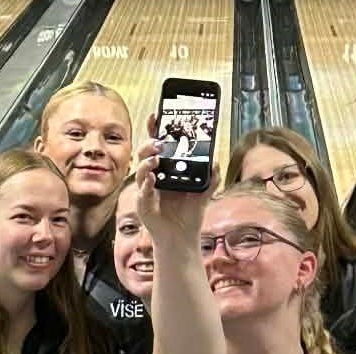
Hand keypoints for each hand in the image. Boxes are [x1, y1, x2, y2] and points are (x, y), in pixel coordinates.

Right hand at [134, 113, 217, 243]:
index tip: (157, 115)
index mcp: (165, 169)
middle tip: (160, 141)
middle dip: (150, 144)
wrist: (183, 237)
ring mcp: (146, 191)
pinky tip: (153, 179)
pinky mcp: (144, 206)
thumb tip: (215, 160)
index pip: (157, 145)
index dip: (154, 129)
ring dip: (147, 162)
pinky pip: (143, 192)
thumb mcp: (204, 191)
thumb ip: (211, 176)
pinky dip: (147, 184)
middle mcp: (152, 177)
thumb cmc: (188, 213)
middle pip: (144, 154)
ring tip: (157, 158)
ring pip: (140, 171)